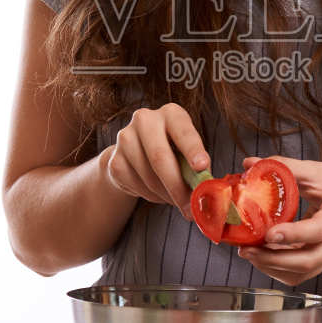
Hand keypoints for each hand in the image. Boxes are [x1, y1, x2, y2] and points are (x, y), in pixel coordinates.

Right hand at [100, 103, 209, 219]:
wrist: (136, 153)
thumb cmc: (172, 151)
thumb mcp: (187, 152)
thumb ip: (196, 167)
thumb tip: (206, 191)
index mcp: (171, 113)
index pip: (183, 131)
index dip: (193, 149)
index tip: (202, 167)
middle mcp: (145, 119)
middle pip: (160, 157)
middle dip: (178, 187)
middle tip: (190, 208)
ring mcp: (125, 138)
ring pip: (149, 176)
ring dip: (166, 195)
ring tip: (177, 200)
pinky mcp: (115, 159)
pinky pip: (137, 186)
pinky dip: (152, 196)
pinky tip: (158, 193)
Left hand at [234, 155, 321, 284]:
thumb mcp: (318, 171)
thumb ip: (285, 167)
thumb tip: (250, 164)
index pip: (320, 229)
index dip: (294, 235)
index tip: (268, 234)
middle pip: (309, 260)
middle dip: (274, 259)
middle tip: (247, 249)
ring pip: (302, 272)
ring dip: (272, 267)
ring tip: (248, 252)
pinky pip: (299, 275)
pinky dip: (277, 269)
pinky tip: (261, 256)